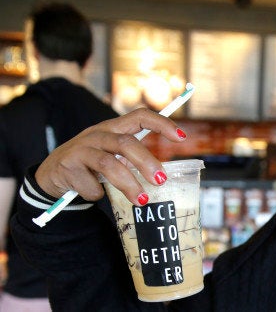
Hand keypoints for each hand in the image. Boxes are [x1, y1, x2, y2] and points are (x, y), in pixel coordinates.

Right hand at [34, 108, 186, 205]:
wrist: (51, 175)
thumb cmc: (90, 165)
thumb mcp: (111, 155)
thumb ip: (131, 158)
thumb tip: (162, 175)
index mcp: (112, 128)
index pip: (139, 116)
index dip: (162, 123)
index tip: (182, 137)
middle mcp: (97, 134)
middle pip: (126, 143)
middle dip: (146, 162)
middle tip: (161, 180)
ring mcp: (81, 149)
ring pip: (109, 164)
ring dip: (128, 184)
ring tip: (141, 200)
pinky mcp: (68, 166)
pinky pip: (91, 184)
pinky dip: (97, 194)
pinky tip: (95, 195)